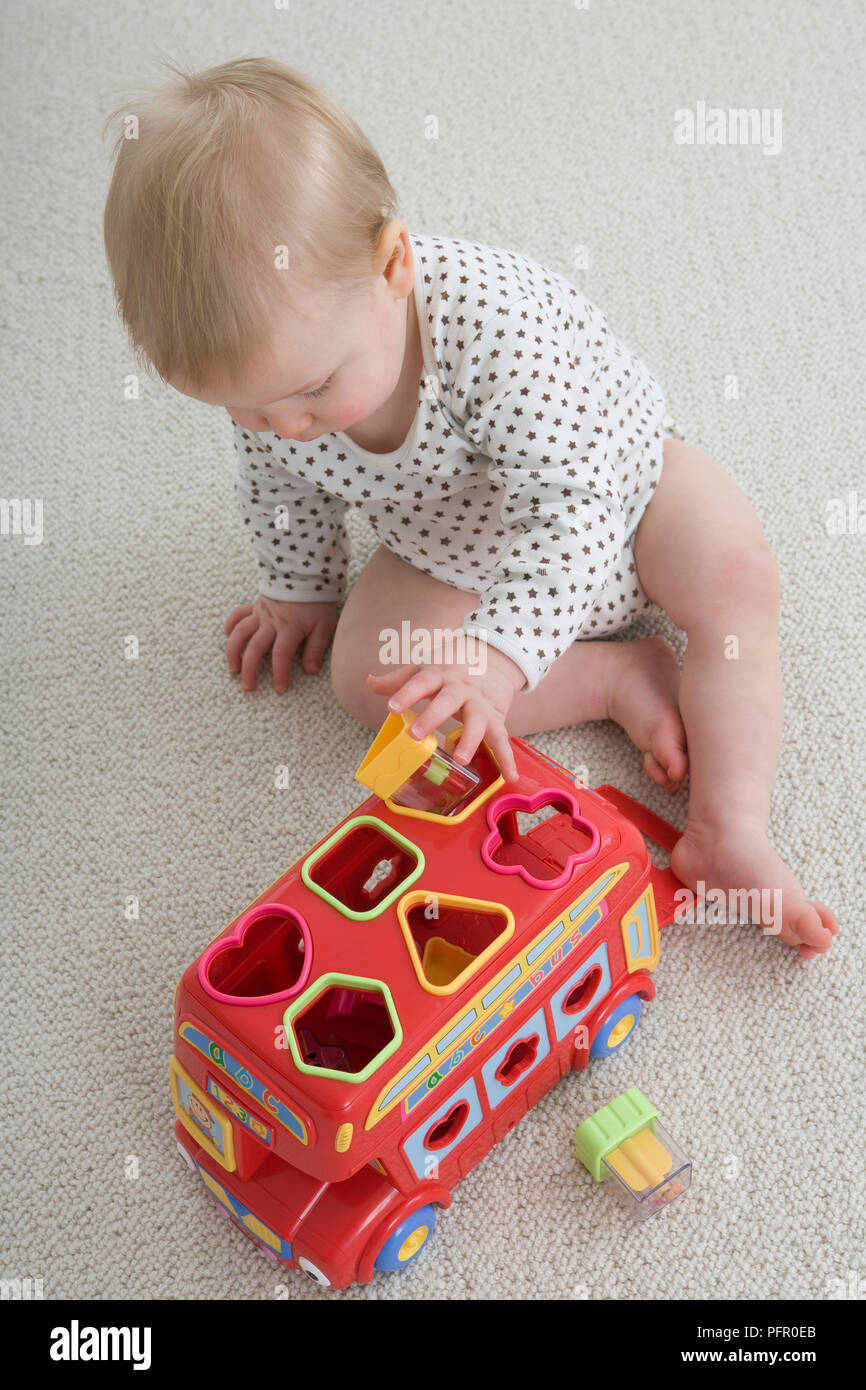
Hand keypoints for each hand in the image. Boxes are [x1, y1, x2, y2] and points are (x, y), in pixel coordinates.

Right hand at [224, 595, 337, 691]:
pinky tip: (228, 638)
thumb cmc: (318, 602)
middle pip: (255, 648)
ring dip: (234, 652)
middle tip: (248, 687)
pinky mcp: (255, 606)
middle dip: (249, 670)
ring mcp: (260, 614)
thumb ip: (316, 649)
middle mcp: (271, 622)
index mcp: (289, 628)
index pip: (281, 655)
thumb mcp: (324, 626)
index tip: (280, 688)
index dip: (279, 673)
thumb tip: (310, 671)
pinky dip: (230, 626)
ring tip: (233, 669)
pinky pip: (237, 615)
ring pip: (240, 633)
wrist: (307, 575)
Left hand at [367, 645, 525, 781]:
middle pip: (448, 701)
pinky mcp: (496, 718)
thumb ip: (399, 679)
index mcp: (439, 674)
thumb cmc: (453, 664)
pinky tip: (509, 777)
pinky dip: (507, 759)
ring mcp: (480, 704)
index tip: (392, 707)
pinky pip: (502, 739)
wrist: (496, 653)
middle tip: (416, 735)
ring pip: (477, 721)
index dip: (406, 693)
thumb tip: (369, 682)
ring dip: (470, 740)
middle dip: (433, 717)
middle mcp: (460, 689)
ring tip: (460, 759)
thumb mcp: (426, 667)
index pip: (421, 682)